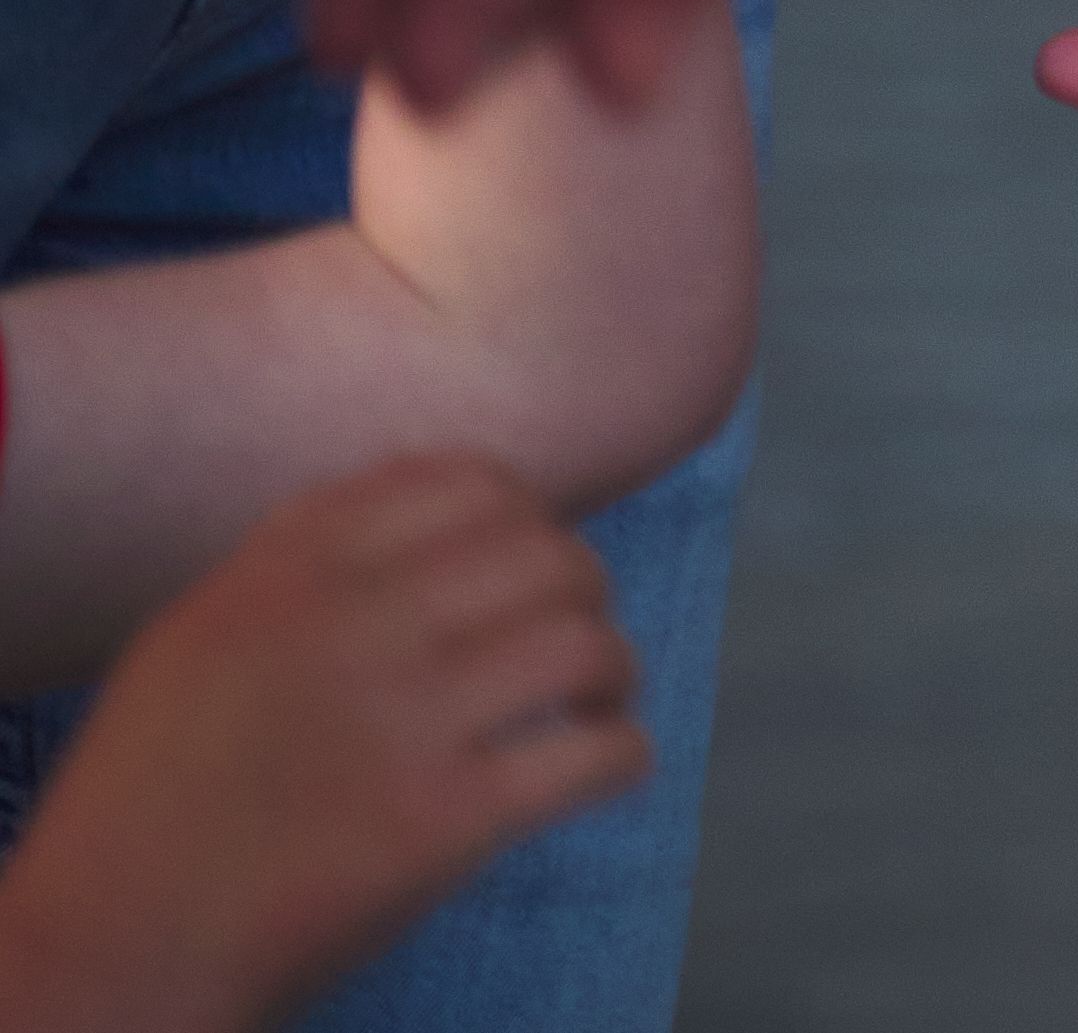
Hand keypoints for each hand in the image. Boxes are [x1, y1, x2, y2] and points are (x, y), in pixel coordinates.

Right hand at [0, 457, 643, 1032]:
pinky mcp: (444, 818)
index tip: (526, 565)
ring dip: (612, 675)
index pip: (470, 482)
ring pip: (585, 644)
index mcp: (290, 571)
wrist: (107, 944)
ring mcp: (404, 719)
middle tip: (571, 645)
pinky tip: (604, 768)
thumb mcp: (197, 638)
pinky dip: (620, 755)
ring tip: (595, 706)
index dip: (525, 517)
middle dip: (582, 596)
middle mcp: (352, 624)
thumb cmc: (149, 799)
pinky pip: (594, 756)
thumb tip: (439, 499)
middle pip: (549, 556)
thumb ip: (302, 564)